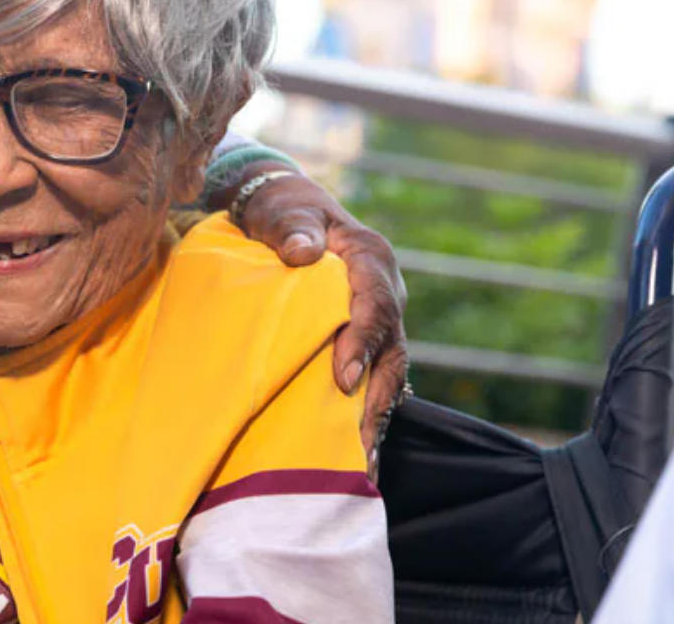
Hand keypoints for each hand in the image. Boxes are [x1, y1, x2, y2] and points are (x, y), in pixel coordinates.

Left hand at [230, 163, 409, 471]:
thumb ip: (292, 227)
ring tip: (359, 465)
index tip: (342, 379)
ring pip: (388, 371)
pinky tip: (350, 451)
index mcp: (371, 257)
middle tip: (359, 445)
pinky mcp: (364, 336)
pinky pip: (372, 377)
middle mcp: (385, 290)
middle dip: (377, 399)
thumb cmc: (281, 209)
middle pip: (392, 349)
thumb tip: (302, 253)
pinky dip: (364, 412)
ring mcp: (378, 316)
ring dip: (374, 417)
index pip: (375, 304)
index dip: (363, 342)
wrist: (284, 211)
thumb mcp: (283, 209)